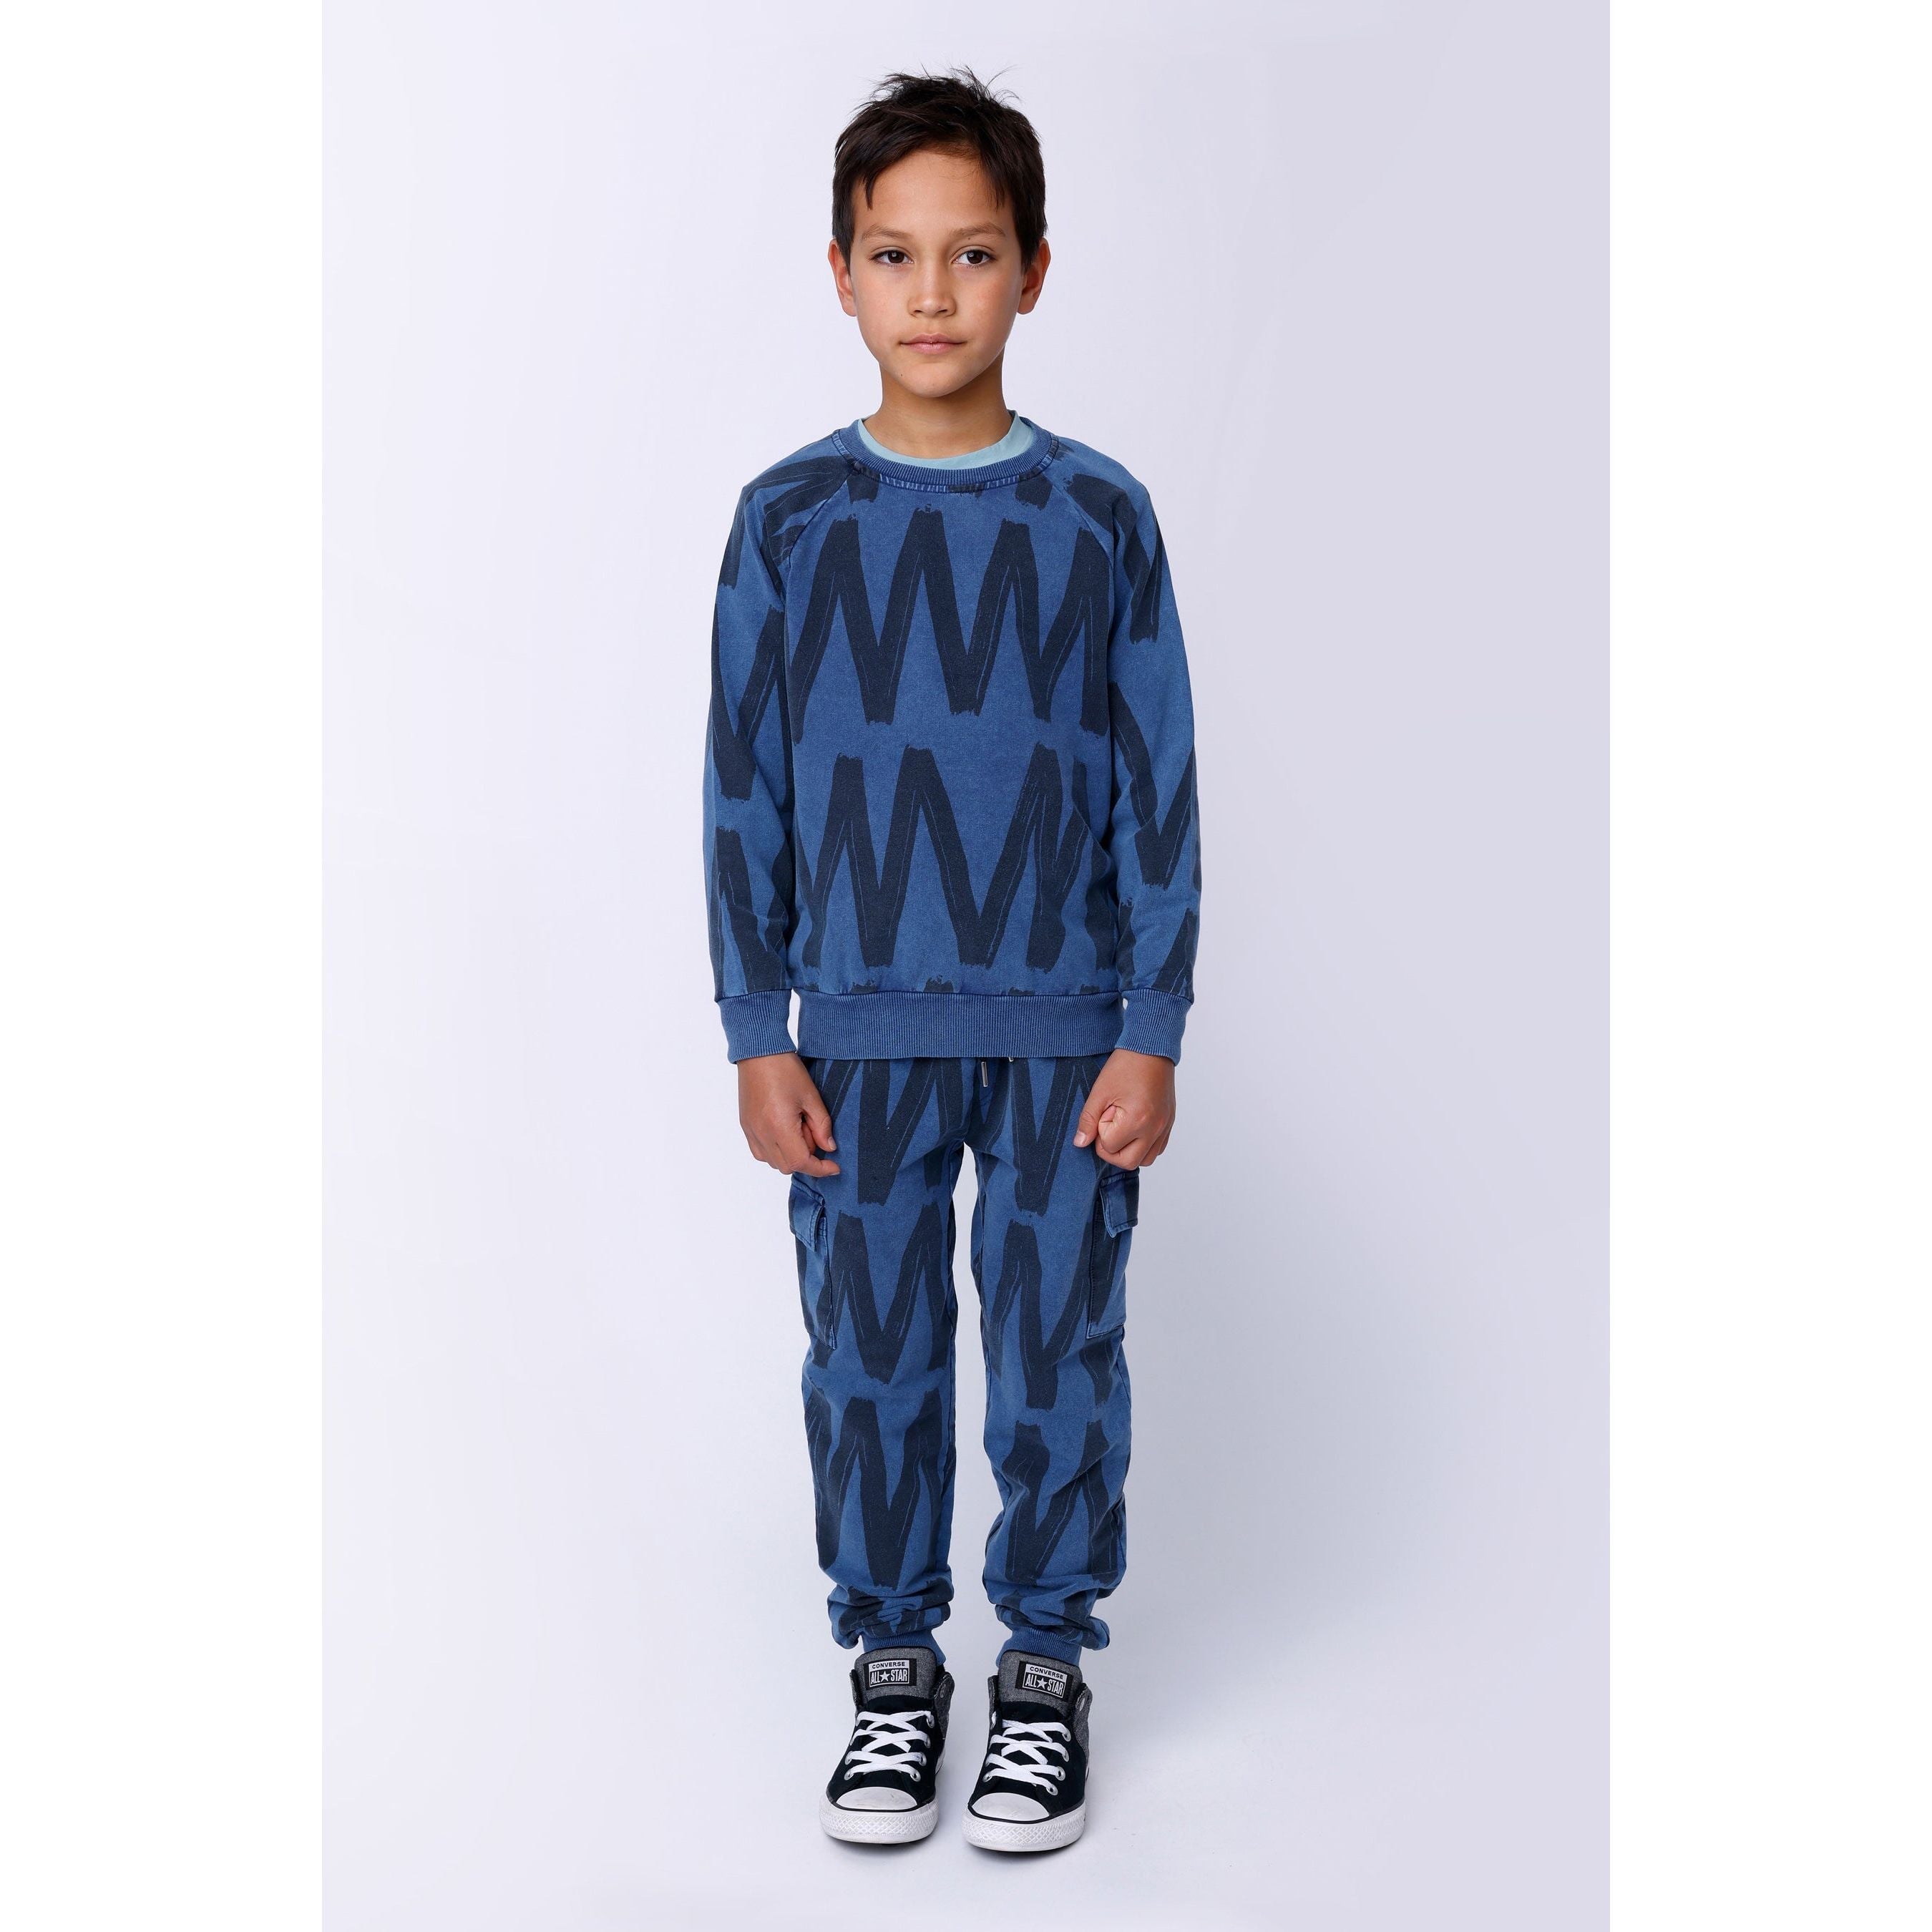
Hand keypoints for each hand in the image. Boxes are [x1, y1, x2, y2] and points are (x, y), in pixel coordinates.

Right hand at [737, 1053, 840, 1175]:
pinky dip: (775, 1151)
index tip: (834, 1166)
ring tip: (798, 1128)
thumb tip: (828, 1147)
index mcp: (779, 1126)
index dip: (820, 1169)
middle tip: (813, 1133)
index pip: (800, 1162)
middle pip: (787, 1166)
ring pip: (773, 1162)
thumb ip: (822, 1125)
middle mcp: (762, 1133)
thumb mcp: (811, 1096)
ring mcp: (751, 1131)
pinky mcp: (746, 1126)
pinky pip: (760, 1152)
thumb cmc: (785, 1069)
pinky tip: (785, 1132)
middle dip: (806, 1158)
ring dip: (790, 1156)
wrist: (759, 1053)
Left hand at [1072, 1048, 1175, 1168]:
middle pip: (1128, 1162)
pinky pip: (1157, 1149)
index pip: (1110, 1147)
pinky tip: (1134, 1129)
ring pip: (1145, 1160)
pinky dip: (1143, 1146)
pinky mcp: (1169, 1123)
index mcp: (1137, 1120)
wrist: (1151, 1048)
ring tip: (1121, 1129)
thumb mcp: (1100, 1091)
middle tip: (1107, 1127)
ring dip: (1128, 1151)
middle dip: (1111, 1150)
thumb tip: (1080, 1143)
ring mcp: (1164, 1127)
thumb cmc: (1125, 1065)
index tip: (1104, 1112)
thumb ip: (1088, 1120)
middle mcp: (1154, 1128)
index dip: (1100, 1131)